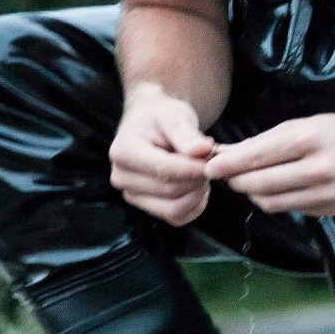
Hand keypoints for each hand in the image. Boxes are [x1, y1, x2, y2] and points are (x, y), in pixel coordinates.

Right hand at [110, 87, 215, 226]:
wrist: (151, 125)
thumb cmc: (160, 117)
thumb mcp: (173, 115)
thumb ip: (186, 133)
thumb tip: (203, 151)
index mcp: (123, 151)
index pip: (162, 169)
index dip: (192, 168)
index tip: (213, 158)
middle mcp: (121, 177)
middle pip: (170, 190)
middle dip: (197, 178)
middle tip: (211, 161)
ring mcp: (132, 196)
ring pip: (173, 209)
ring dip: (197, 194)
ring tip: (204, 172)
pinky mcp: (146, 208)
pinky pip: (177, 218)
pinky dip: (194, 205)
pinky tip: (198, 186)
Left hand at [203, 112, 334, 216]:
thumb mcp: (306, 123)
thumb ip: (267, 141)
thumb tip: (227, 152)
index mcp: (308, 139)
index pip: (255, 157)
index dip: (227, 164)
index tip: (209, 167)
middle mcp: (317, 168)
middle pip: (258, 184)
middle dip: (236, 180)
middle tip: (226, 175)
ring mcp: (324, 194)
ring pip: (270, 202)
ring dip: (253, 193)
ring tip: (250, 181)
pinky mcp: (329, 210)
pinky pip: (289, 209)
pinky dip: (276, 200)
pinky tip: (277, 188)